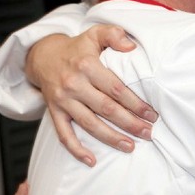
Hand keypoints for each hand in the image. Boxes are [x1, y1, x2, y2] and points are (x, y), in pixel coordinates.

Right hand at [26, 25, 157, 165]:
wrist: (43, 56)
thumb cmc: (78, 47)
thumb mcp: (95, 33)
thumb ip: (114, 35)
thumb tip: (132, 47)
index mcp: (87, 65)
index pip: (116, 88)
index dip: (135, 103)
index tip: (151, 113)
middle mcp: (74, 84)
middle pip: (106, 108)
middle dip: (129, 123)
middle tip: (148, 133)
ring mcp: (63, 100)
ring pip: (89, 124)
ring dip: (111, 138)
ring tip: (131, 146)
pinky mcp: (54, 112)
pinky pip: (64, 134)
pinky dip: (76, 150)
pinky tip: (92, 161)